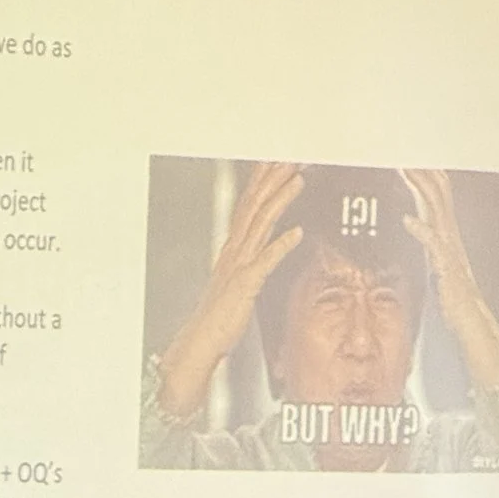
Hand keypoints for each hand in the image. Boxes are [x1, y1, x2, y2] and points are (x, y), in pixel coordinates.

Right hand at [155, 161, 303, 419]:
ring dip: (279, 200)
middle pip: (254, 206)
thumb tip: (272, 240)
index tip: (276, 159)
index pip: (248, 205)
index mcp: (233, 248)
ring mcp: (238, 266)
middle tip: (289, 156)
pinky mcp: (245, 285)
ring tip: (298, 179)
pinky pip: (265, 262)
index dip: (262, 180)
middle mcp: (234, 251)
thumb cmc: (220, 316)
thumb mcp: (238, 279)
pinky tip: (296, 232)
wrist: (200, 342)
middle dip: (272, 179)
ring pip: (260, 225)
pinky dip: (280, 246)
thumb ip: (254, 257)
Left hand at [401, 169, 498, 388]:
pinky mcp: (446, 267)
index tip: (408, 157)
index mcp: (446, 233)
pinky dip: (421, 229)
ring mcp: (449, 250)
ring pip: (436, 212)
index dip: (425, 176)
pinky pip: (433, 245)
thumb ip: (426, 241)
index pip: (437, 196)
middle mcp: (450, 236)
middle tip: (404, 153)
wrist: (468, 318)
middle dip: (422, 173)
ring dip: (420, 191)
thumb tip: (411, 223)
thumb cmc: (450, 293)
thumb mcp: (436, 260)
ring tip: (405, 172)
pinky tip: (406, 219)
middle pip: (438, 196)